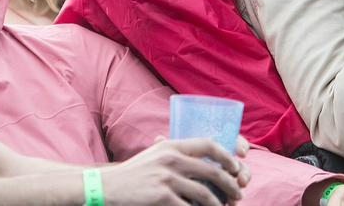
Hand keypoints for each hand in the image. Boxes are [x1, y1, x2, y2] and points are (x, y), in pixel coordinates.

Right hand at [100, 137, 244, 204]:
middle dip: (230, 184)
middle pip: (213, 171)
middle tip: (238, 193)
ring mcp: (167, 179)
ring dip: (219, 203)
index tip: (236, 166)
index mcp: (172, 146)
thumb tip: (205, 160)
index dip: (227, 156)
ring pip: (205, 193)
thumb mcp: (155, 155)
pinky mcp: (162, 197)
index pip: (209, 144)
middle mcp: (172, 159)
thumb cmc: (133, 173)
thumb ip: (177, 154)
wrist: (105, 187)